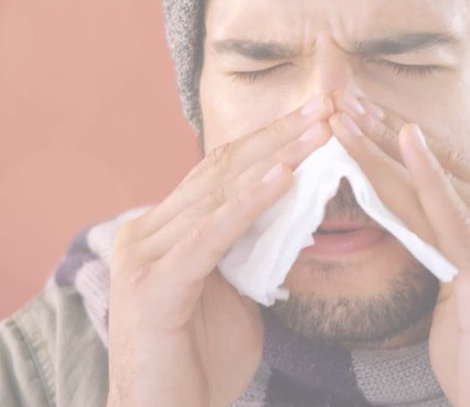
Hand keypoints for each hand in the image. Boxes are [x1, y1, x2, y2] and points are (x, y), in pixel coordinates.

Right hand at [106, 94, 334, 406]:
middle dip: (279, 135)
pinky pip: (210, 235)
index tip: (319, 117)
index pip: (223, 171)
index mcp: (163, 228)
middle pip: (221, 169)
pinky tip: (284, 177)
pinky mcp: (152, 285)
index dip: (271, 140)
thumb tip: (291, 210)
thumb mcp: (234, 292)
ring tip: (318, 132)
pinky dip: (250, 203)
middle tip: (326, 106)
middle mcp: (145, 230)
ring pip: (218, 193)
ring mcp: (143, 255)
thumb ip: (250, 249)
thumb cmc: (198, 364)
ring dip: (275, 158)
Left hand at [328, 89, 469, 406]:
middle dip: (389, 131)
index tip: (368, 114)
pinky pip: (453, 218)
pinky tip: (404, 143)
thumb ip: (454, 257)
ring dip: (386, 147)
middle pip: (445, 169)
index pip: (456, 174)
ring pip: (437, 187)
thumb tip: (420, 234)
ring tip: (347, 115)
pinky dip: (426, 177)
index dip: (408, 141)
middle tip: (346, 97)